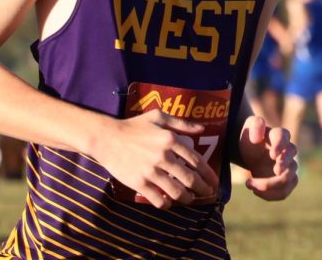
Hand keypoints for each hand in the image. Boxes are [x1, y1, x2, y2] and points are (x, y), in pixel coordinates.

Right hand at [93, 110, 218, 209]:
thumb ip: (181, 123)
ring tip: (190, 200)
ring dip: (187, 199)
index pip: (196, 161)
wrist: (106, 138)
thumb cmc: (134, 126)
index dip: (208, 174)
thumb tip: (202, 129)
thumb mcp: (159, 116)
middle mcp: (163, 156)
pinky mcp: (138, 183)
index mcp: (170, 140)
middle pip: (190, 179)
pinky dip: (167, 204)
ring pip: (176, 192)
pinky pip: (157, 199)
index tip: (214, 182)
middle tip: (208, 194)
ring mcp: (150, 171)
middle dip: (203, 189)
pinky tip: (169, 203)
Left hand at [237, 115, 298, 200]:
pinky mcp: (285, 181)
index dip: (281, 146)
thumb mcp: (249, 128)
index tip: (272, 154)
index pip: (284, 137)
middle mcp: (288, 151)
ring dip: (270, 186)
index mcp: (280, 135)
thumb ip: (255, 125)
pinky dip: (270, 195)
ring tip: (250, 184)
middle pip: (291, 163)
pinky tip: (255, 191)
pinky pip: (284, 192)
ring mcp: (289, 167)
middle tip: (271, 171)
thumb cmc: (251, 138)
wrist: (251, 152)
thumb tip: (258, 132)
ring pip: (289, 180)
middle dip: (281, 169)